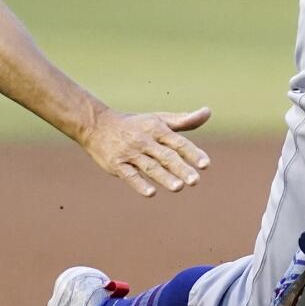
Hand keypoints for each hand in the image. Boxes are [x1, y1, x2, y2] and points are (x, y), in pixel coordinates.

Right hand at [81, 106, 211, 197]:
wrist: (96, 125)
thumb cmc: (134, 124)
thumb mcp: (158, 119)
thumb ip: (184, 120)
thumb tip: (208, 112)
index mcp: (157, 129)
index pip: (178, 142)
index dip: (192, 153)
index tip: (205, 164)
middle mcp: (144, 140)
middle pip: (166, 156)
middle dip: (181, 168)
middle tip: (195, 180)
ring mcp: (130, 153)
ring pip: (150, 166)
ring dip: (164, 177)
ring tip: (178, 187)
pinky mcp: (116, 164)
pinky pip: (129, 175)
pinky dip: (139, 184)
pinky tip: (151, 193)